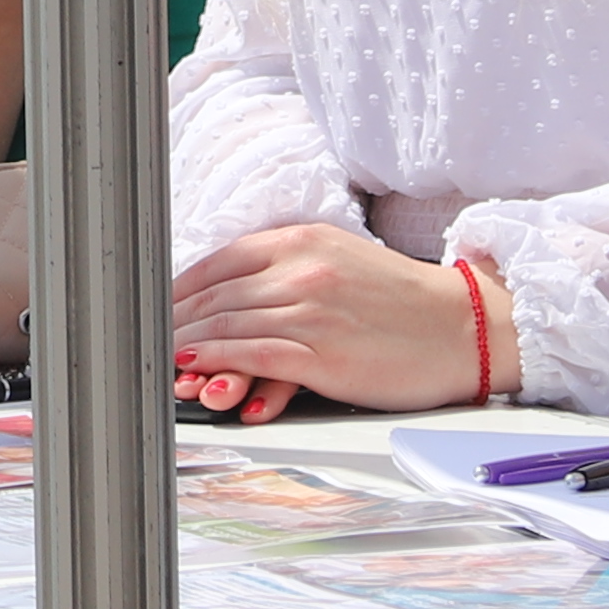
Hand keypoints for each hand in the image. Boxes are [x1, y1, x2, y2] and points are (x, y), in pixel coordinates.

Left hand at [171, 221, 485, 410]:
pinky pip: (253, 353)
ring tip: (160, 359)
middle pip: (215, 295)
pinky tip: (194, 368)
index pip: (219, 262)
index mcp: (301, 240)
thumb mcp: (338, 262)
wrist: (463, 328)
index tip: (158, 310)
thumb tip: (232, 292)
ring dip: (186, 344)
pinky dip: (216, 361)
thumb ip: (286, 269)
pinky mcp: (324, 351)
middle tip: (144, 340)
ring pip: (226, 324)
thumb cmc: (401, 303)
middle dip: (174, 321)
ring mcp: (311, 309)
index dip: (180, 290)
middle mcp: (301, 269)